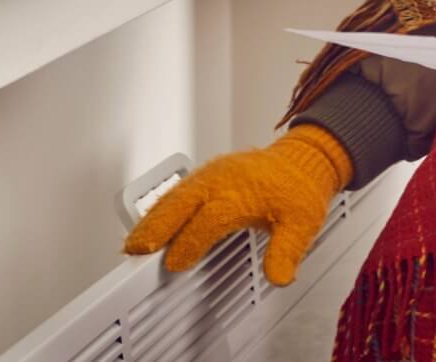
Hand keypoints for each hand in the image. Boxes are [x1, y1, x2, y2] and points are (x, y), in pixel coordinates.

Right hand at [121, 124, 352, 285]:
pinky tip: (148, 225)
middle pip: (181, 203)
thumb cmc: (298, 189)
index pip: (209, 219)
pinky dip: (158, 208)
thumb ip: (287, 251)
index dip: (190, 242)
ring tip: (133, 244)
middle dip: (156, 227)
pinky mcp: (205, 175)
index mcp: (242, 192)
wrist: (303, 160)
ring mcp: (211, 175)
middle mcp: (222, 180)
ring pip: (173, 196)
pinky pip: (176, 190)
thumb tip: (279, 276)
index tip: (176, 264)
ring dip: (151, 219)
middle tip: (135, 251)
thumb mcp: (302, 222)